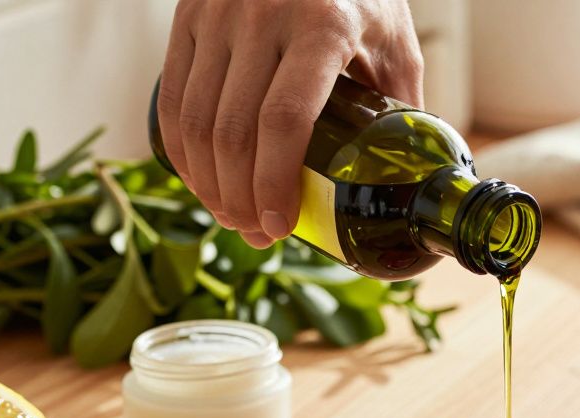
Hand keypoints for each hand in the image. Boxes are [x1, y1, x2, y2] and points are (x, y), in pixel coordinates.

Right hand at [158, 0, 422, 246]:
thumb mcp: (395, 43)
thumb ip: (399, 108)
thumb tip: (407, 180)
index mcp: (322, 26)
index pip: (285, 119)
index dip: (274, 182)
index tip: (280, 226)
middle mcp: (263, 15)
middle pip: (233, 130)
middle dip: (240, 197)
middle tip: (258, 233)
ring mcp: (218, 13)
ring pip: (195, 119)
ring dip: (208, 182)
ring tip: (233, 216)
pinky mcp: (187, 15)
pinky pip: (172, 96)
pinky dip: (182, 150)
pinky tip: (202, 180)